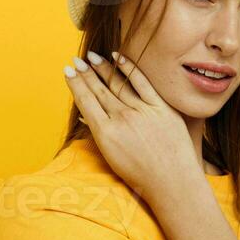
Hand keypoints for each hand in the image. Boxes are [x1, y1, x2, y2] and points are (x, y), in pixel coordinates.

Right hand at [64, 52, 197, 201]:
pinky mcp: (161, 108)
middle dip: (86, 73)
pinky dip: (129, 68)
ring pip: (118, 84)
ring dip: (103, 68)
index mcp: (106, 133)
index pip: (85, 100)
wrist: (173, 182)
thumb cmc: (141, 175)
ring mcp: (142, 112)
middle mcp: (122, 119)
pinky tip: (119, 57)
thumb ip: (100, 133)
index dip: (75, 83)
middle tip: (76, 60)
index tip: (67, 70)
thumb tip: (86, 114)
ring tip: (93, 58)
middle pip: (99, 90)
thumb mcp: (112, 157)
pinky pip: (143, 82)